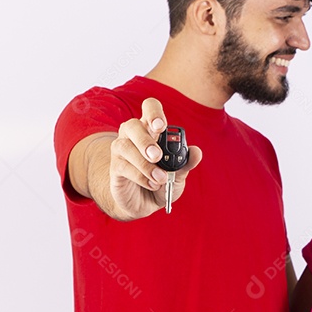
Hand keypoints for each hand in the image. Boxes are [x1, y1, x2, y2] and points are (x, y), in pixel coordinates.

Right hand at [108, 98, 201, 218]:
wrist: (145, 204)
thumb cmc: (162, 181)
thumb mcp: (178, 174)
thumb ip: (186, 162)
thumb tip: (196, 152)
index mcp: (151, 129)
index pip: (150, 107)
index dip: (154, 112)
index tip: (161, 126)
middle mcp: (133, 135)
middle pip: (132, 125)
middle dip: (145, 140)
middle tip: (157, 156)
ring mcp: (121, 150)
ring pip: (125, 146)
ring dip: (144, 163)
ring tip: (160, 178)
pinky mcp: (115, 167)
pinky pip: (123, 166)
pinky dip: (140, 176)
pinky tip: (152, 184)